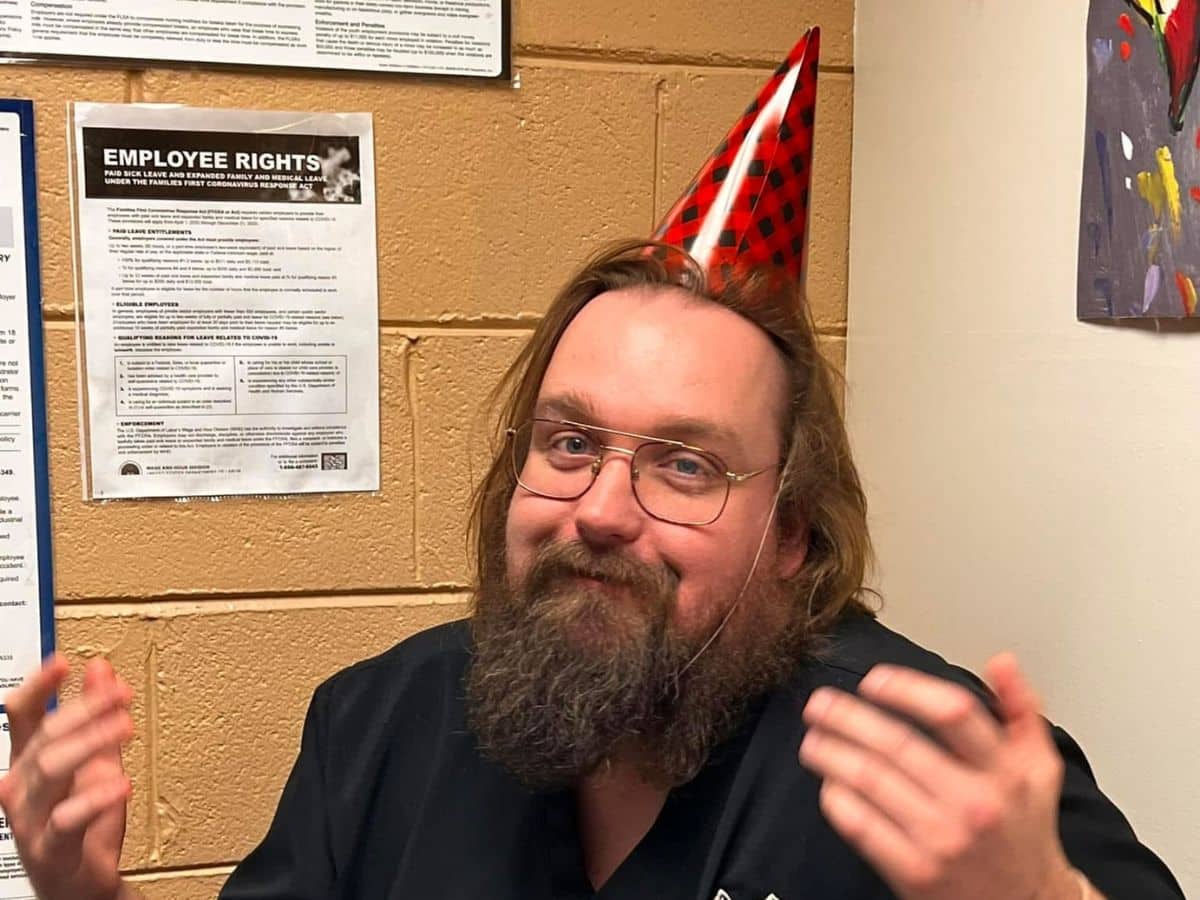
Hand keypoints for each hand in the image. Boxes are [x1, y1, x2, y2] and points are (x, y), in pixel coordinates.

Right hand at [0, 655, 132, 899]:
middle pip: (44, 737)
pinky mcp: (48, 849)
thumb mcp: (96, 760)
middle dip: (84, 710)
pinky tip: (121, 784)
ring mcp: (30, 819)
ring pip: (52, 770)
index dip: (39, 686)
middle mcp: (20, 787)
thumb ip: (97, 718)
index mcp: (27, 762)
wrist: (82, 883)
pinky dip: (95, 798)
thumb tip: (102, 670)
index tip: (63, 661)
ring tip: (125, 727)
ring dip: (92, 742)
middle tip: (121, 695)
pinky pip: (67, 819)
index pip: (22, 716)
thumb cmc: (85, 823)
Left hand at [798, 654, 1079, 899]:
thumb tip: (1002, 660)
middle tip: (819, 704)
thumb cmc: (1022, 829)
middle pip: (897, 744)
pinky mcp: (915, 872)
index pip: (952, 712)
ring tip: (813, 739)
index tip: (875, 680)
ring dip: (832, 754)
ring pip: (871, 781)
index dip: (906, 688)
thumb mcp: (1038, 766)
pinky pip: (861, 826)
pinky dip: (837, 800)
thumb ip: (1021, 708)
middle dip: (848, 717)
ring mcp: (942, 839)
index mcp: (1004, 771)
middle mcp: (973, 803)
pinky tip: (829, 784)